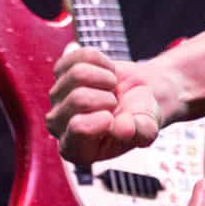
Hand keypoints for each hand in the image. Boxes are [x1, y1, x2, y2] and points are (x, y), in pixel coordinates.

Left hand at [46, 43, 165, 164]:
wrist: (140, 97)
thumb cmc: (139, 118)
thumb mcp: (147, 130)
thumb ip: (140, 134)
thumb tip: (123, 128)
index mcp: (77, 149)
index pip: (78, 128)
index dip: (104, 119)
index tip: (116, 119)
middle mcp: (58, 126)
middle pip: (79, 98)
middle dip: (108, 97)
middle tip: (116, 104)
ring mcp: (56, 97)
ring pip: (78, 74)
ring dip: (106, 78)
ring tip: (112, 89)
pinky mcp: (60, 72)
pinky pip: (80, 56)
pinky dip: (102, 61)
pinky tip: (106, 74)